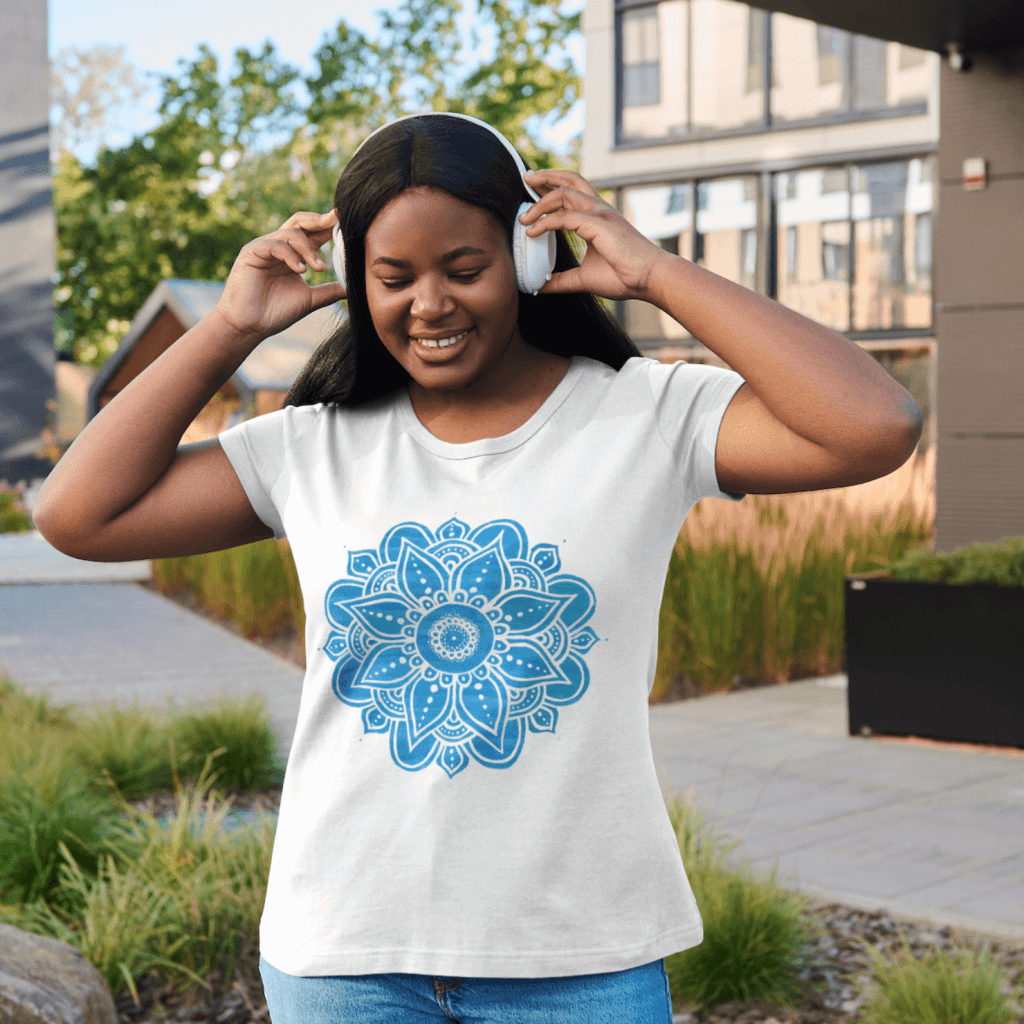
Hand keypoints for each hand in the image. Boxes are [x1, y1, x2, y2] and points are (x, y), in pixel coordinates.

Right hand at [212, 210, 346, 342]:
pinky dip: (291, 255)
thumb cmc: (276, 313)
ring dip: (309, 249)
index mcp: (293, 255)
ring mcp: (265, 247)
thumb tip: (353, 287)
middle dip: (320, 220)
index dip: (329, 228)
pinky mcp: (252, 252)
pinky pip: (275, 244)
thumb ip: (329, 291)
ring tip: (319, 269)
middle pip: (300, 222)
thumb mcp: (310, 300)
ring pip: (291, 232)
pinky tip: (301, 271)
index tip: (347, 223)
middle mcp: (279, 247)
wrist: (250, 327)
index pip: (313, 234)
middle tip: (337, 221)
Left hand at [518, 170, 672, 300]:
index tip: (532, 189)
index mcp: (598, 217)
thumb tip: (541, 287)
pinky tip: (533, 232)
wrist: (649, 279)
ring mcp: (599, 214)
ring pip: (563, 194)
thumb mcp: (584, 278)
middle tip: (525, 178)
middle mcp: (599, 209)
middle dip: (545, 177)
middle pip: (568, 180)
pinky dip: (546, 223)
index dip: (551, 187)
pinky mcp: (598, 224)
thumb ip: (562, 280)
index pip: (571, 192)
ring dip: (539, 203)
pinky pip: (565, 217)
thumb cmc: (624, 276)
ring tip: (523, 218)